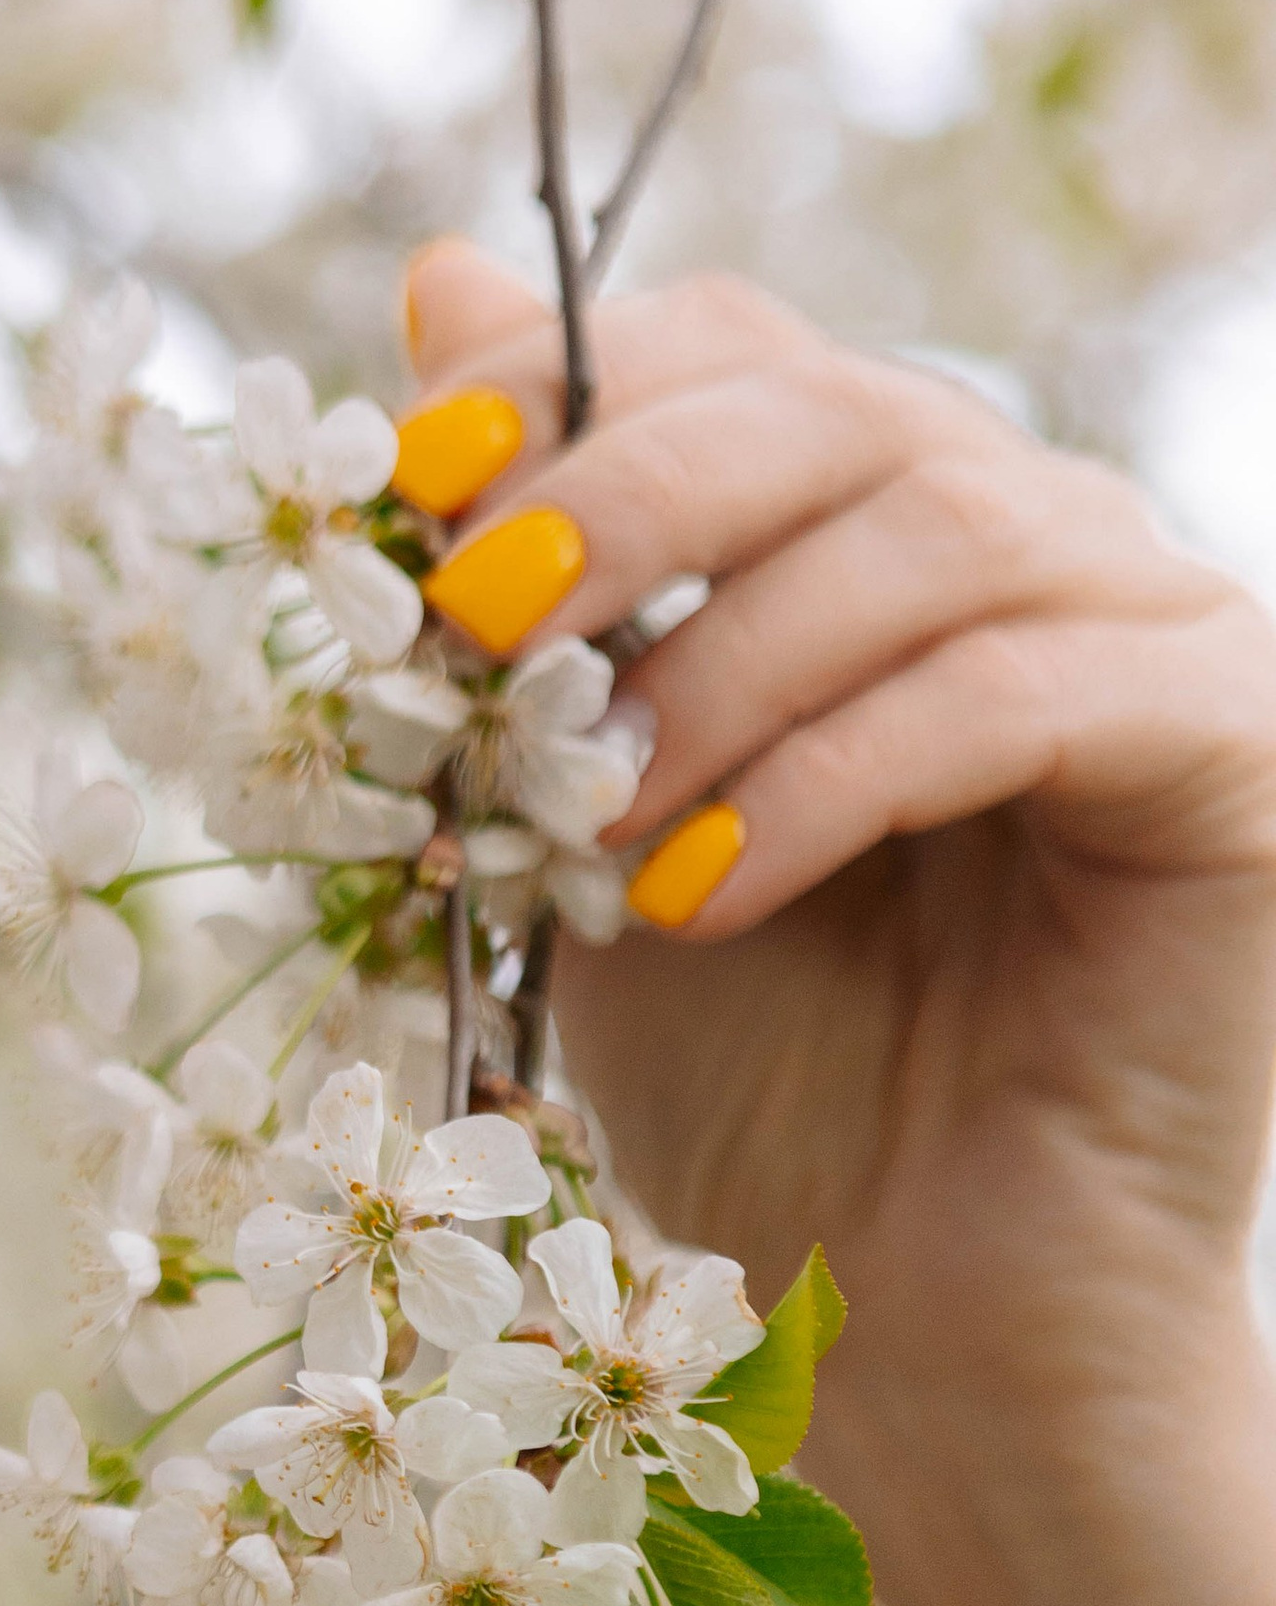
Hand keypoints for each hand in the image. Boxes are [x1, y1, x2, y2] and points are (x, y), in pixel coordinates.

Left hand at [403, 239, 1275, 1605]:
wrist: (911, 1319)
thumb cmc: (752, 1083)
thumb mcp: (586, 818)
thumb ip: (532, 584)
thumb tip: (433, 286)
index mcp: (867, 536)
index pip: (736, 356)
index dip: (567, 387)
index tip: (411, 486)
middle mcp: (1026, 546)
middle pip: (834, 406)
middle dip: (626, 498)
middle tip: (485, 626)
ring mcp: (1145, 634)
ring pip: (932, 532)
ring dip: (722, 670)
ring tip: (599, 832)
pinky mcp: (1224, 751)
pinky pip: (1020, 692)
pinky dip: (835, 780)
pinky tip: (707, 897)